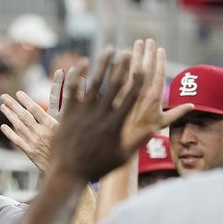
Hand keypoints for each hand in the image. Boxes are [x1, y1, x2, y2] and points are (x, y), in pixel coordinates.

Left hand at [0, 67, 83, 171]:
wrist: (68, 170)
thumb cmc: (72, 149)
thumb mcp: (70, 130)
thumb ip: (67, 114)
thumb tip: (71, 98)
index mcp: (51, 125)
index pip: (35, 109)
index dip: (26, 100)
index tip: (18, 93)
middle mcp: (41, 132)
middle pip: (24, 115)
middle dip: (12, 105)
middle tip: (3, 96)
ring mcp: (34, 142)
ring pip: (18, 126)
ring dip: (9, 115)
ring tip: (2, 106)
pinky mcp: (30, 152)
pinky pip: (17, 141)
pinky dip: (10, 133)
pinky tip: (3, 126)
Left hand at [48, 48, 144, 181]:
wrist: (68, 174)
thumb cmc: (96, 168)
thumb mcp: (121, 158)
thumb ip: (137, 142)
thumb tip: (154, 130)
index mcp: (116, 124)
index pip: (132, 97)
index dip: (139, 80)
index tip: (144, 67)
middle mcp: (101, 114)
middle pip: (115, 85)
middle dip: (123, 66)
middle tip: (129, 51)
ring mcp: (83, 113)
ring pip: (95, 83)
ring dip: (103, 64)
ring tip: (109, 50)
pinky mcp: (68, 113)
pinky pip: (73, 90)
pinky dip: (78, 75)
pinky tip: (82, 62)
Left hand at [119, 39, 192, 151]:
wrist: (116, 146)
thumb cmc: (140, 137)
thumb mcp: (160, 126)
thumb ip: (176, 113)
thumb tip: (193, 105)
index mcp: (153, 99)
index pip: (157, 74)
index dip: (159, 61)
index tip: (160, 49)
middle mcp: (139, 95)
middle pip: (144, 69)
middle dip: (146, 53)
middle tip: (147, 41)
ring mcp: (125, 95)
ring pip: (129, 70)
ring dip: (132, 56)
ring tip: (135, 44)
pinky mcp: (111, 97)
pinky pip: (115, 78)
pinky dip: (117, 67)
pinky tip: (117, 57)